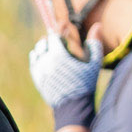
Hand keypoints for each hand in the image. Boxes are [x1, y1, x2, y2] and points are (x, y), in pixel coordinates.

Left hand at [30, 0, 102, 123]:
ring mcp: (39, 70)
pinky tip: (47, 61)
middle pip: (43, 42)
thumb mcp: (94, 63)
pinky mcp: (37, 78)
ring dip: (44, 50)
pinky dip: (39, 59)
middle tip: (59, 44)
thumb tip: (97, 25)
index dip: (59, 33)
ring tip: (54, 53)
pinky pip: (34, 63)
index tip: (64, 33)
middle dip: (51, 41)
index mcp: (59, 55)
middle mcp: (46, 61)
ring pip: (36, 52)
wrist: (73, 107)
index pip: (54, 35)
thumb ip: (95, 43)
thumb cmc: (85, 84)